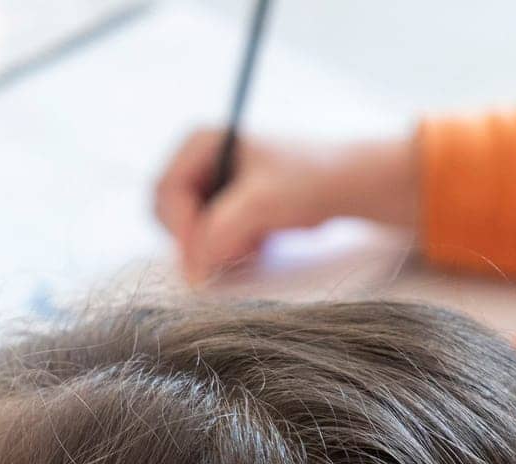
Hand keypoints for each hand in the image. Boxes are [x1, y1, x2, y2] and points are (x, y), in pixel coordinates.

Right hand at [153, 129, 417, 284]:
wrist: (349, 185)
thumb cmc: (310, 179)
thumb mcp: (262, 203)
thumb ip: (221, 232)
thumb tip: (192, 270)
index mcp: (200, 143)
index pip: (166, 194)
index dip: (182, 230)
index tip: (206, 258)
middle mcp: (200, 162)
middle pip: (171, 216)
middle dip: (200, 240)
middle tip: (237, 249)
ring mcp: (212, 186)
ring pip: (190, 233)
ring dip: (217, 248)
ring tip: (255, 242)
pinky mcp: (225, 208)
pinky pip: (208, 241)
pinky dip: (229, 251)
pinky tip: (260, 243)